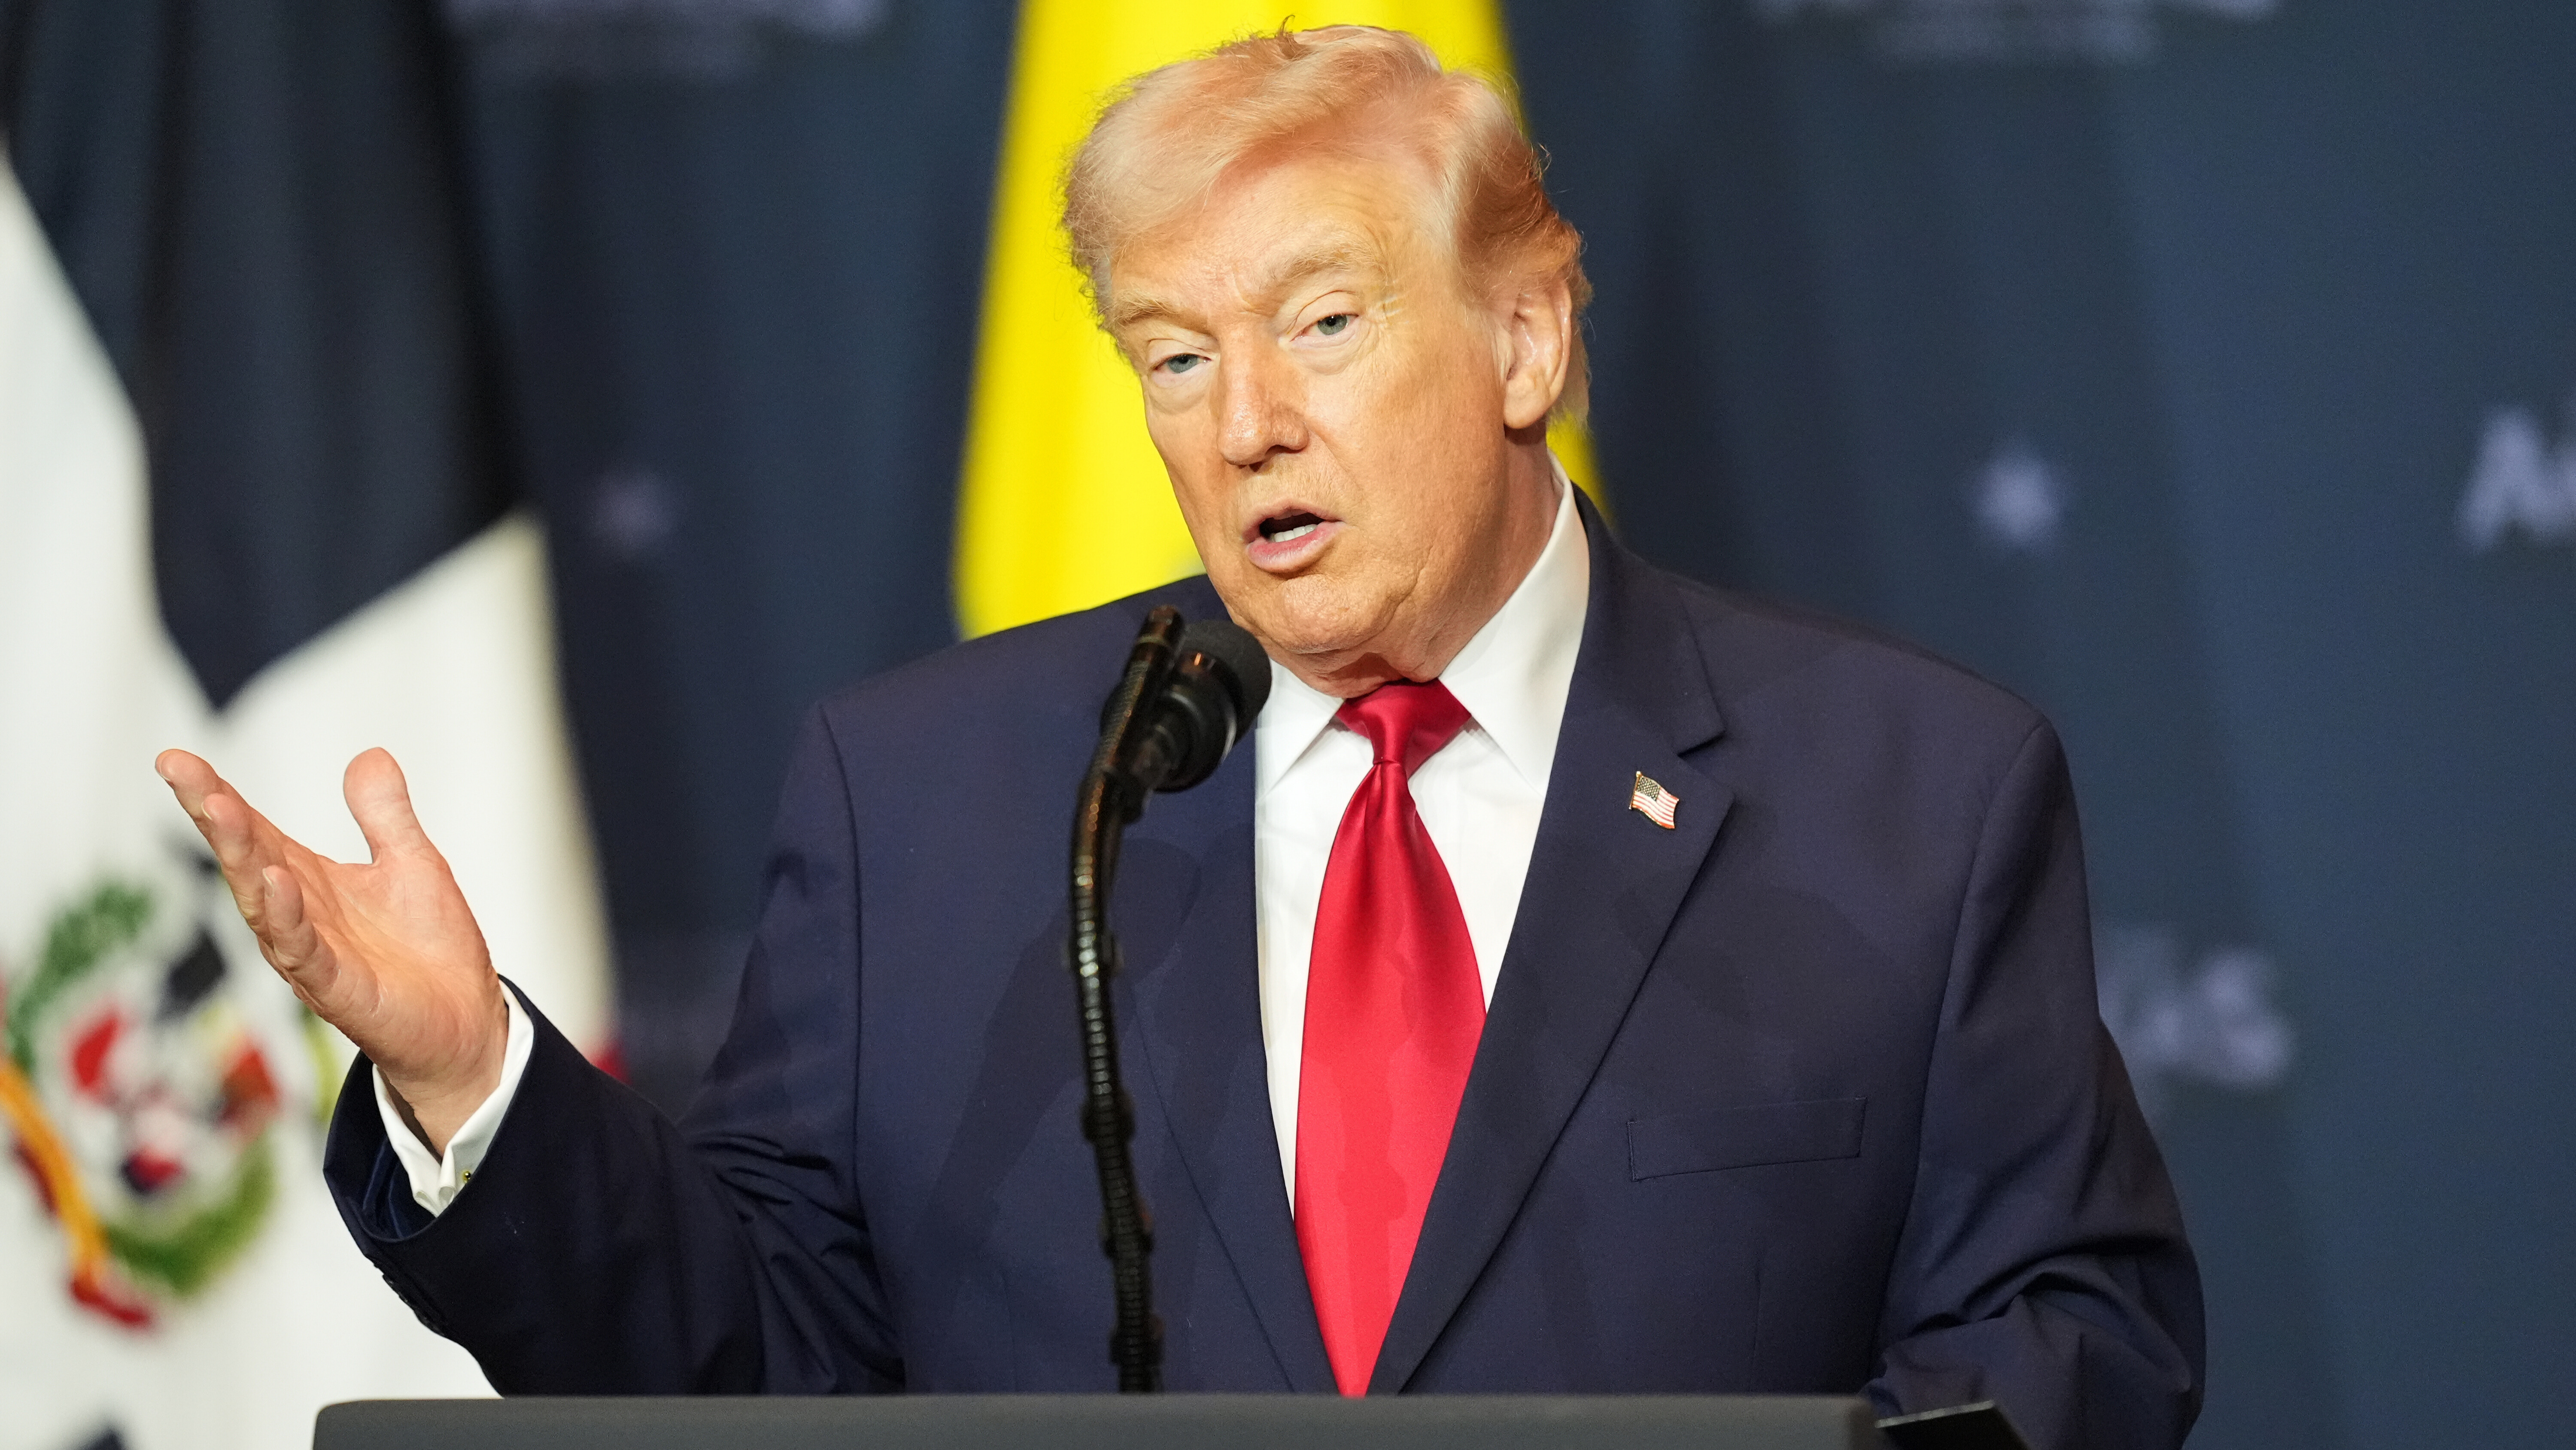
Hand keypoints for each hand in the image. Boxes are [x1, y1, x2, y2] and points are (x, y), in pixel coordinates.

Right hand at [157, 747, 507, 1155]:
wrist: (465, 1022)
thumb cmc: (428, 949)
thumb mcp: (413, 862)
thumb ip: (385, 814)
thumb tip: (369, 755)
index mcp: (309, 883)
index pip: (254, 831)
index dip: (215, 794)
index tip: (174, 756)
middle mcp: (298, 917)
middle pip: (245, 858)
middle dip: (212, 813)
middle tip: (179, 768)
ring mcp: (312, 956)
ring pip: (262, 902)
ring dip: (241, 857)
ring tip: (220, 808)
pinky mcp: (339, 990)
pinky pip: (304, 953)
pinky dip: (287, 918)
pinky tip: (278, 882)